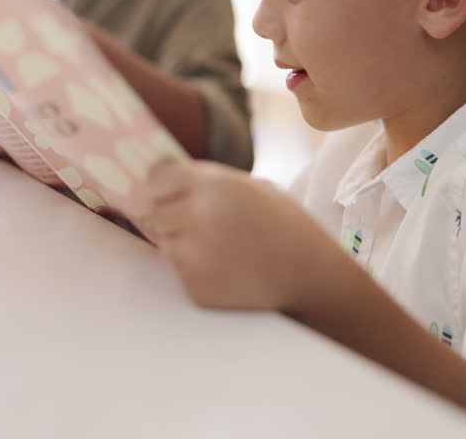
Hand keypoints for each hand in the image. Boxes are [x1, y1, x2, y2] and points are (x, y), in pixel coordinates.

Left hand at [139, 160, 343, 311]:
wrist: (310, 276)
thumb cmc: (285, 226)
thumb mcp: (250, 186)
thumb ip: (206, 182)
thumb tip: (160, 183)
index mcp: (212, 185)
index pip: (156, 178)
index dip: (162, 186)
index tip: (169, 192)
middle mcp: (196, 217)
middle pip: (155, 212)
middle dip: (171, 217)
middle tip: (206, 225)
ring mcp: (193, 255)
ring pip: (164, 243)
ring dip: (182, 244)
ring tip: (222, 247)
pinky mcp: (195, 287)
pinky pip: (179, 273)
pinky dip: (195, 272)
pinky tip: (226, 269)